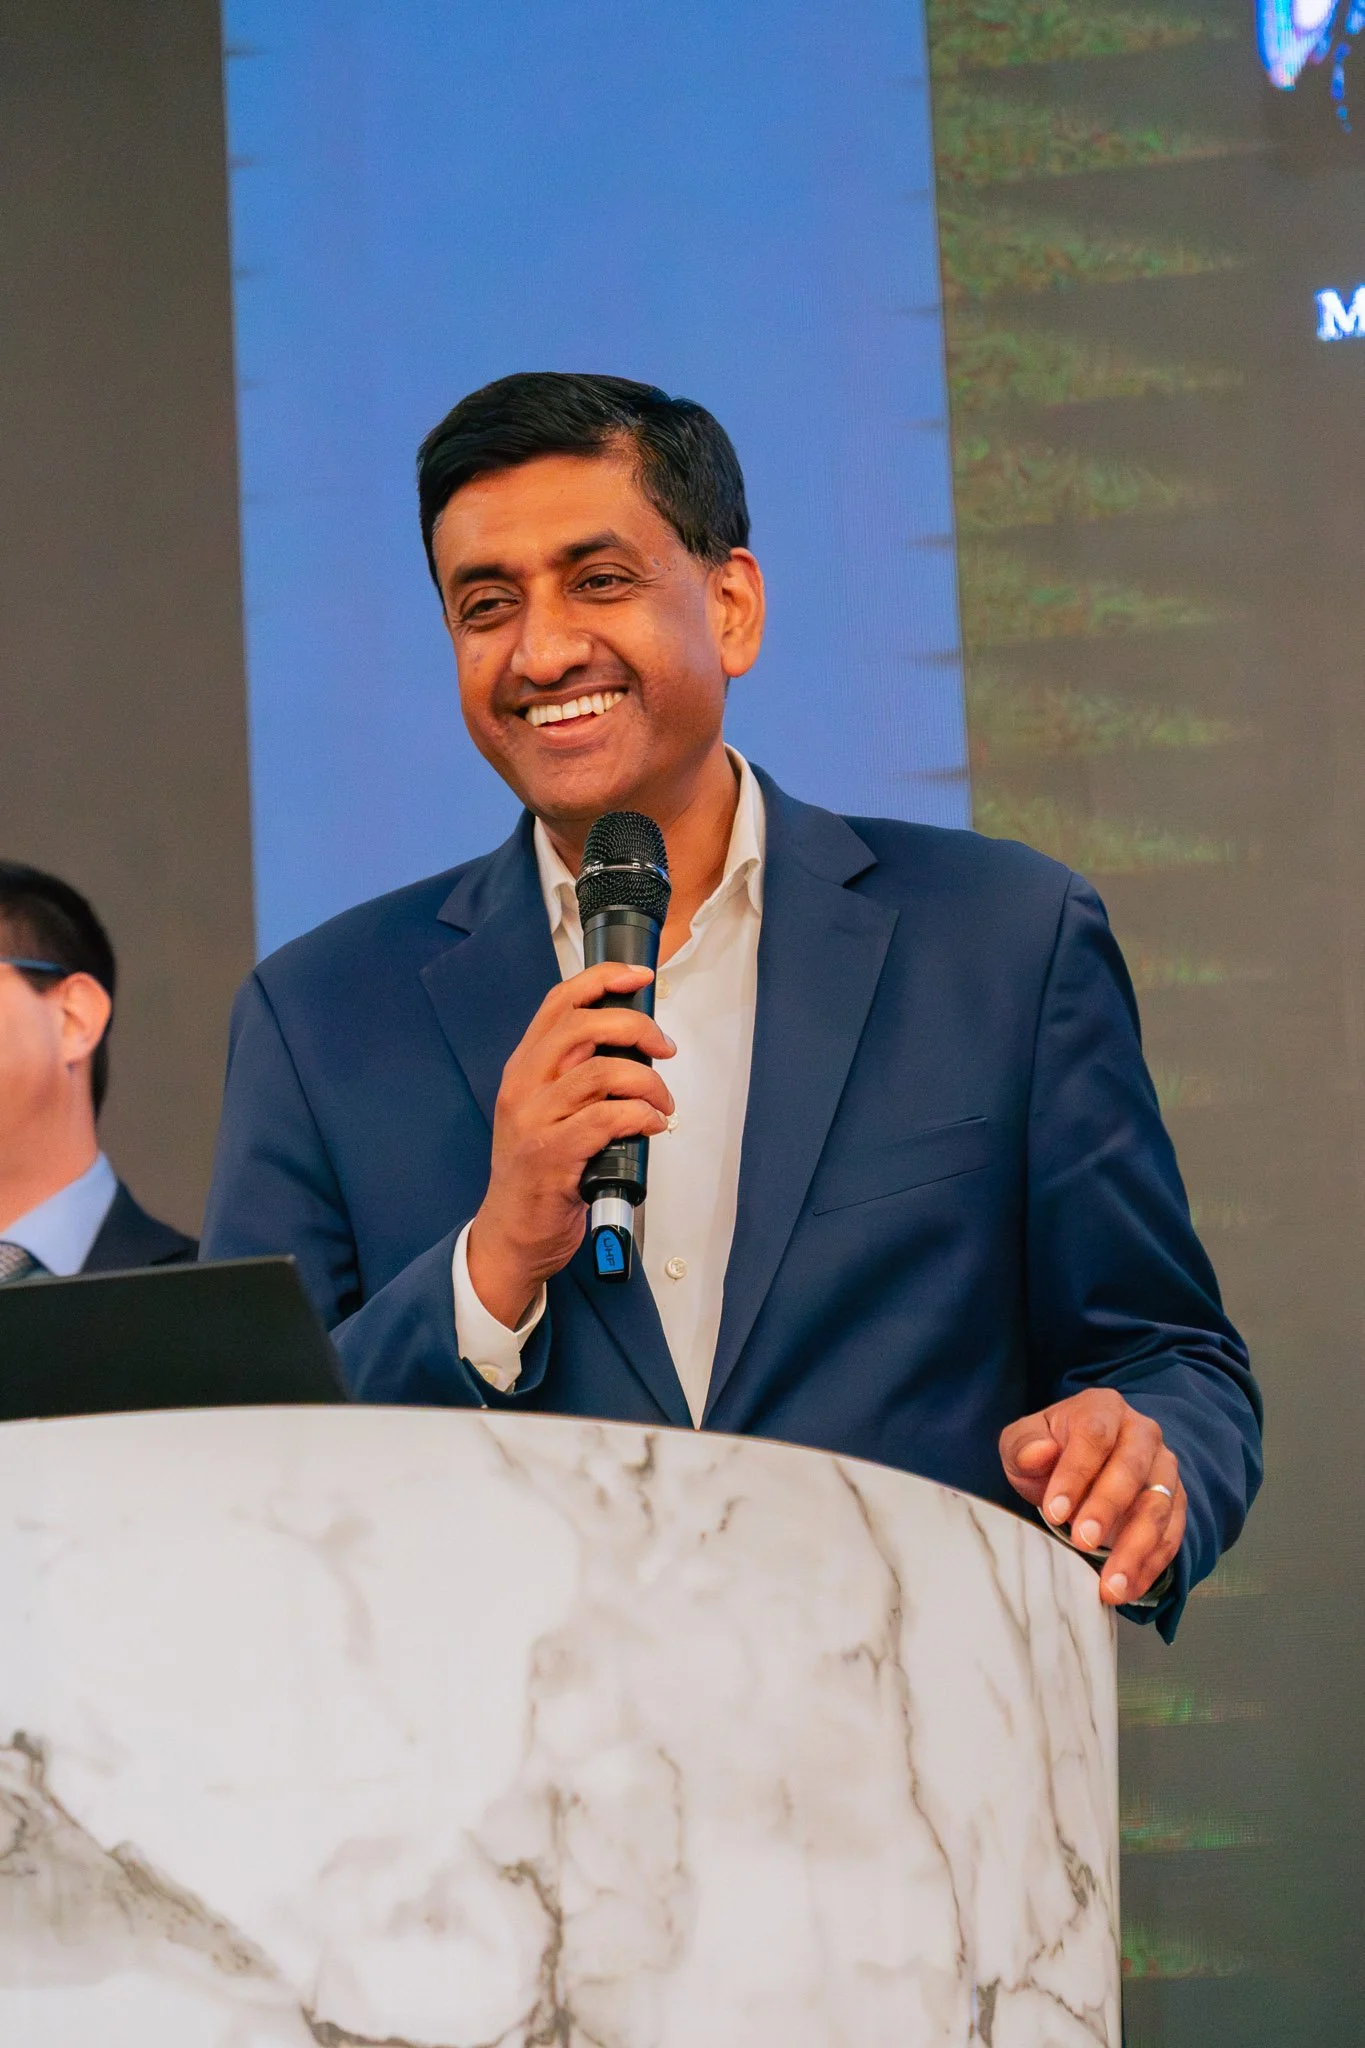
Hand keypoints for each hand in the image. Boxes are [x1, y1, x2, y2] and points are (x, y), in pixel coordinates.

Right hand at [466, 962, 675, 1326]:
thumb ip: (576, 1076)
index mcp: (523, 1067)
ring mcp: (534, 1120)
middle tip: (664, 1049)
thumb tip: (634, 1046)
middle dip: (636, 1027)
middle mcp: (523, 1086)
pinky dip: (641, 1116)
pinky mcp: (552, 1155)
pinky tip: (652, 1125)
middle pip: (583, 1026)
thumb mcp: (546, 1111)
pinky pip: (607, 1118)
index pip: (559, 1002)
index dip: (603, 979)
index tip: (639, 976)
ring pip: (602, 1071)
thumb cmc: (539, 1173)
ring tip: (662, 1103)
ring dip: (647, 1082)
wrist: (511, 1233)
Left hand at [999, 1389, 1185, 1605]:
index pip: (1094, 1436)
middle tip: (1082, 1542)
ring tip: (1111, 1585)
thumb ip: (1023, 1447)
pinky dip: (1151, 1564)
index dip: (1076, 1474)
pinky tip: (1129, 1589)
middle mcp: (1142, 1433)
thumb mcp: (1022, 1445)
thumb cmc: (1048, 1454)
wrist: (1079, 1468)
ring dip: (1136, 1548)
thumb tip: (1039, 1453)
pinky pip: (1172, 1534)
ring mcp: (1164, 1467)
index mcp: (1103, 1409)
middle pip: (1131, 1469)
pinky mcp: (1175, 1501)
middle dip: (1107, 1509)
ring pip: (1158, 1506)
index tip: (1055, 1512)